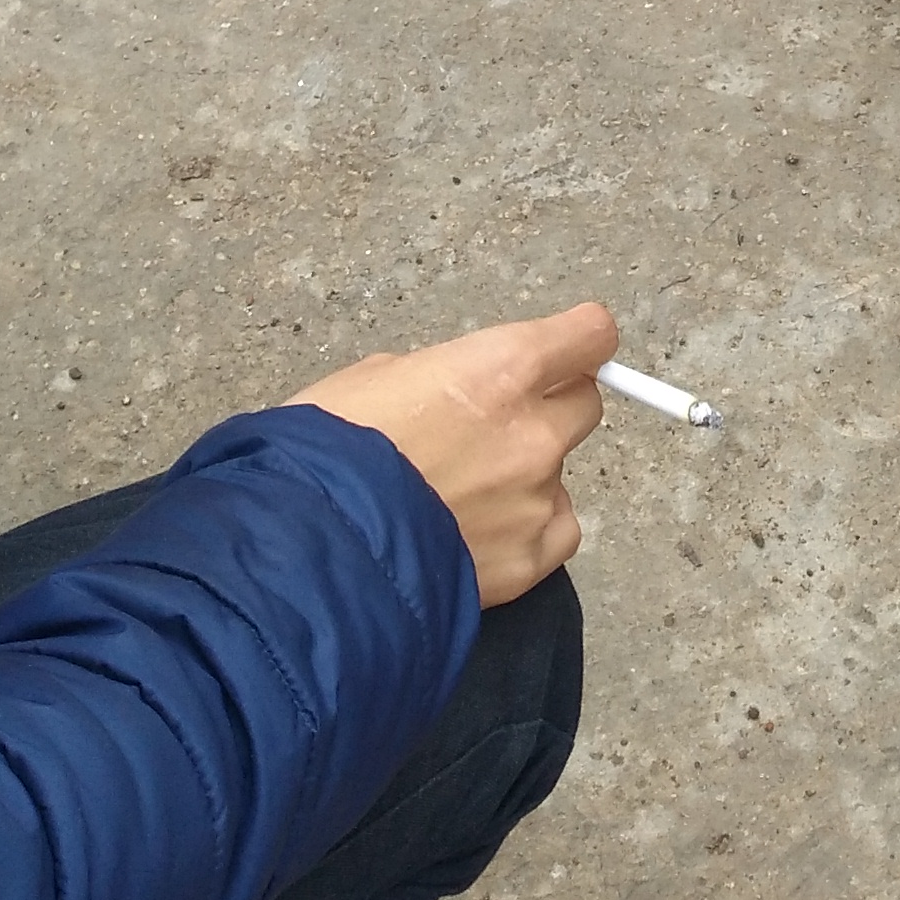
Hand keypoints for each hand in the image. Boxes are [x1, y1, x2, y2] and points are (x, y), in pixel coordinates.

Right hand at [294, 301, 618, 603]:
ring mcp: (536, 501)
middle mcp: (533, 433)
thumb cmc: (327, 456)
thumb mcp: (375, 378)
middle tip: (494, 431)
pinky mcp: (529, 562)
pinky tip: (477, 538)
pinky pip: (554, 533)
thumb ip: (443, 373)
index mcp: (501, 370)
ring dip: (524, 479)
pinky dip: (527, 532)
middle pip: (582, 406)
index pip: (589, 337)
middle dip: (548, 411)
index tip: (571, 348)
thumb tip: (460, 385)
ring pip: (558, 477)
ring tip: (459, 500)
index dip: (579, 341)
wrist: (310, 553)